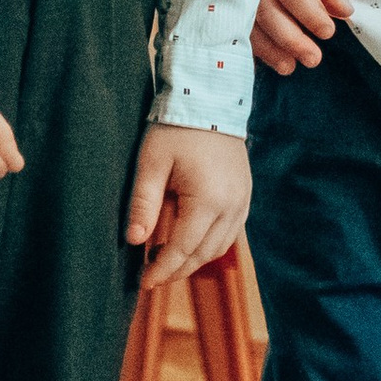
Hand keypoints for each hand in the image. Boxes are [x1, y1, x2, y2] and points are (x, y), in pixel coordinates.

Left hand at [125, 125, 250, 289]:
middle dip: (177, 270)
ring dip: (194, 259)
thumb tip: (135, 241)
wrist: (211, 98)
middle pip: (203, 254)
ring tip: (167, 260)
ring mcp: (242, 201)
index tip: (143, 283)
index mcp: (207, 200)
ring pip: (219, 247)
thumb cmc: (177, 127)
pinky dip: (210, 244)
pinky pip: (230, 232)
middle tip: (152, 277)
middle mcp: (231, 206)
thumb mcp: (152, 163)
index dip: (162, 270)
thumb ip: (143, 203)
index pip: (182, 249)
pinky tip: (190, 242)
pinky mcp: (245, 194)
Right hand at [253, 0, 352, 71]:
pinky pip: (235, 24)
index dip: (311, 16)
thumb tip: (344, 13)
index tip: (329, 32)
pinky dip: (251, 44)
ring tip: (290, 67)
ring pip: (249, 22)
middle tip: (313, 59)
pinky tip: (266, 58)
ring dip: (269, 49)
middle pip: (268, 11)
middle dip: (291, 39)